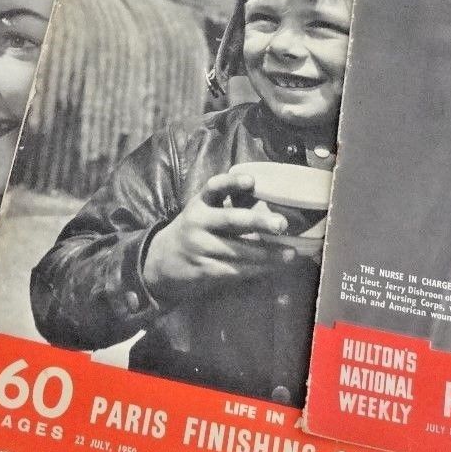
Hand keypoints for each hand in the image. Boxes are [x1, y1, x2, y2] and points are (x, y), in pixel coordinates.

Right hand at [142, 172, 295, 302]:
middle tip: (282, 225)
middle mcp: (198, 222)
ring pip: (238, 250)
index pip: (214, 187)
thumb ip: (229, 204)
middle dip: (258, 221)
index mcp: (200, 203)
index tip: (252, 181)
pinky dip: (256, 270)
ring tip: (290, 254)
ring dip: (267, 254)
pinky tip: (272, 268)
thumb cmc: (194, 231)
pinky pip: (235, 270)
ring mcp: (200, 247)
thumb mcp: (204, 212)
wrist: (161, 261)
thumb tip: (269, 196)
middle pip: (231, 219)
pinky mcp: (204, 269)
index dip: (232, 182)